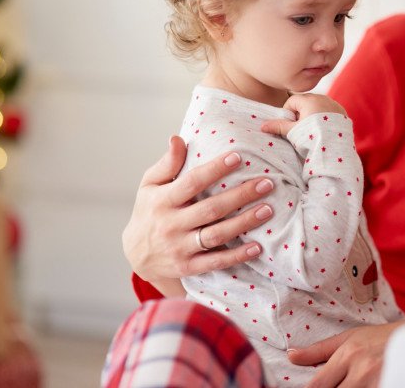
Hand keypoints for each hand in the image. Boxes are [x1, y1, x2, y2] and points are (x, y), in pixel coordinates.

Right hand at [123, 135, 275, 284]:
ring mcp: (180, 247)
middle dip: (240, 196)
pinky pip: (215, 262)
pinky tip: (257, 247)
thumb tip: (177, 139)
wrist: (137, 255)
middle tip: (267, 183)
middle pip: (211, 209)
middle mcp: (171, 224)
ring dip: (244, 223)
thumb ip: (167, 164)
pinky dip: (236, 256)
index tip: (238, 157)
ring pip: (216, 235)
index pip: (192, 182)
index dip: (215, 169)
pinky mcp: (188, 267)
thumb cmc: (149, 212)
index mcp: (163, 200)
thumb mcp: (150, 185)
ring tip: (268, 210)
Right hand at [261, 93, 346, 137]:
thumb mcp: (293, 132)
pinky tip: (325, 130)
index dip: (288, 113)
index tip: (291, 125)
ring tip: (313, 131)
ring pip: (318, 106)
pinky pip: (329, 111)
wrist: (336, 148)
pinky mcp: (342, 112)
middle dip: (301, 113)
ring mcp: (334, 104)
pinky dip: (325, 117)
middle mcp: (322, 97)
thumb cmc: (312, 138)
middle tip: (302, 129)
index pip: (292, 101)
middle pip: (305, 102)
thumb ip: (278, 126)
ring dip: (313, 115)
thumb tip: (262, 126)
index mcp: (309, 99)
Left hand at [287, 320, 404, 387]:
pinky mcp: (389, 386)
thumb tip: (291, 356)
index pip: (317, 386)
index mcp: (348, 355)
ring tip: (350, 384)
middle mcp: (362, 371)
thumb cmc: (382, 337)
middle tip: (338, 383)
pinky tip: (364, 387)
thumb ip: (319, 350)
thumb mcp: (350, 337)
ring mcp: (376, 383)